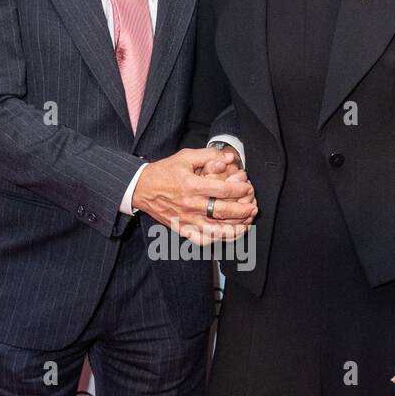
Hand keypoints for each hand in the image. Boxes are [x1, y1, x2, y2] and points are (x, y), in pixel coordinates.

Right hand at [132, 147, 257, 243]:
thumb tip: (229, 158)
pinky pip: (202, 239)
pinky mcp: (182, 229)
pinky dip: (217, 240)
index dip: (240, 190)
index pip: (223, 190)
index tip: (248, 188)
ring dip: (234, 229)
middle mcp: (190, 205)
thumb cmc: (165, 171)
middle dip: (243, 210)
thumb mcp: (186, 157)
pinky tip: (227, 235)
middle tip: (253, 207)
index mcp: (192, 186)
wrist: (141, 188)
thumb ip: (209, 155)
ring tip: (246, 224)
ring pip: (215, 230)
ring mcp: (186, 220)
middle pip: (223, 211)